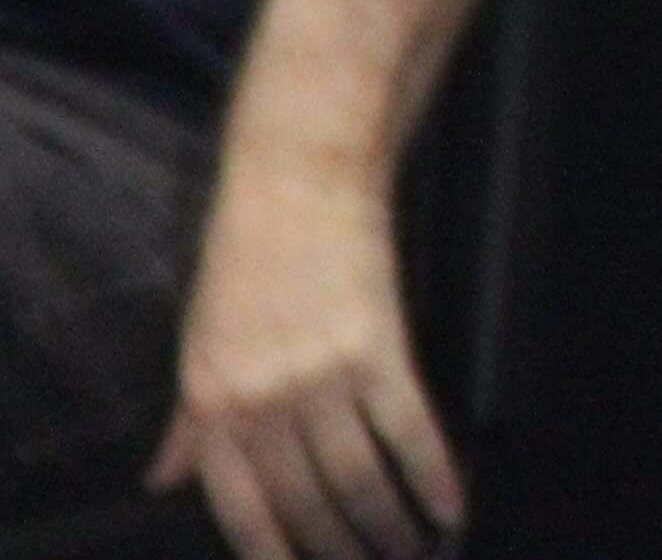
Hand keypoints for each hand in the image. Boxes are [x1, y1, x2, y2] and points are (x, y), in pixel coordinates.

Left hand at [151, 147, 461, 559]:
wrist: (299, 183)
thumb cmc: (245, 258)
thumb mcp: (197, 343)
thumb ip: (188, 421)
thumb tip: (166, 479)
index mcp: (213, 404)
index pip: (243, 509)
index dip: (277, 552)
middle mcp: (262, 402)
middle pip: (310, 501)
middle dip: (343, 547)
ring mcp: (321, 378)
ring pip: (359, 479)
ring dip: (388, 524)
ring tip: (411, 547)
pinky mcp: (379, 350)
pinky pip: (409, 431)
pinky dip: (433, 475)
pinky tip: (450, 504)